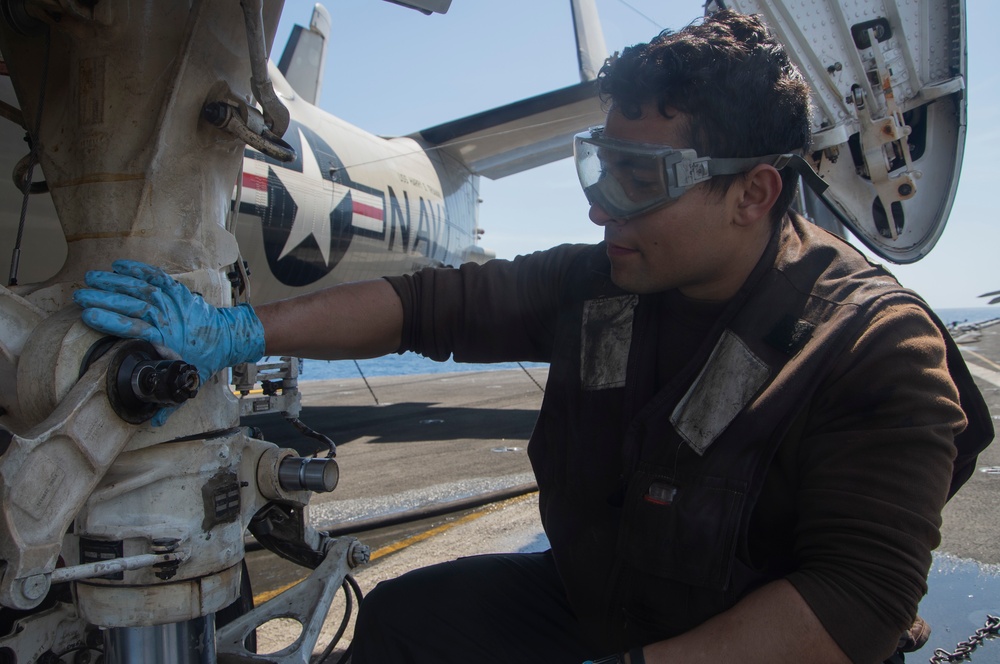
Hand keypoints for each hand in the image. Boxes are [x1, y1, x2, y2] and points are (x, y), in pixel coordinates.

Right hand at [74, 260, 265, 382]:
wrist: (228, 337)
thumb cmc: (205, 358)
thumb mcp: (187, 381)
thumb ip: (169, 401)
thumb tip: (153, 421)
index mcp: (164, 339)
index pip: (132, 327)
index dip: (110, 320)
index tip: (88, 316)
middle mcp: (167, 318)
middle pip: (131, 305)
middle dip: (104, 298)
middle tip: (80, 295)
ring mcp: (173, 302)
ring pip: (141, 288)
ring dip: (115, 281)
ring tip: (92, 278)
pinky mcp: (178, 292)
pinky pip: (156, 277)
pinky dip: (139, 270)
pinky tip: (119, 265)